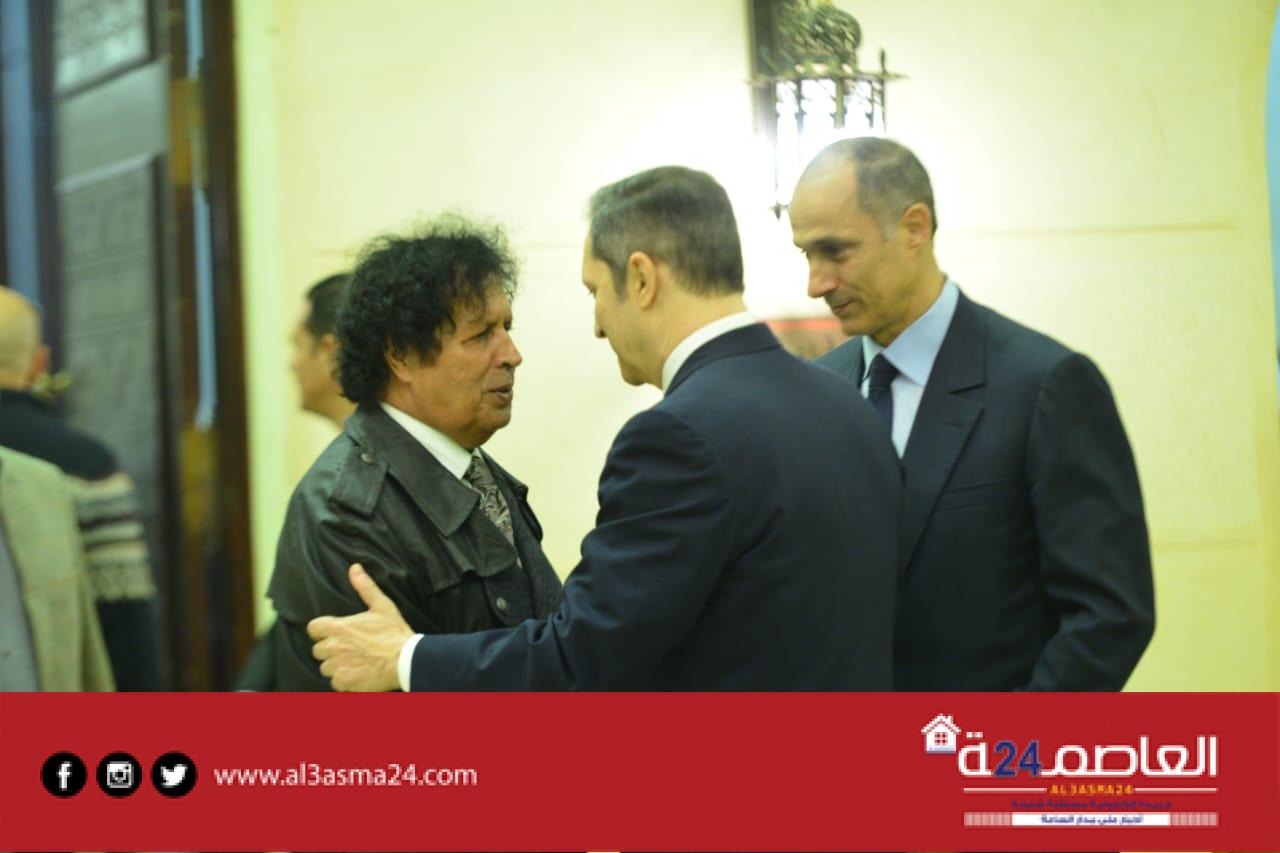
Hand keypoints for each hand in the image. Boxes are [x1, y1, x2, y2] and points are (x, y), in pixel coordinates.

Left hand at [307, 563, 412, 690]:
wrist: (406, 660)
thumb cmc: (394, 633)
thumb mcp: (382, 606)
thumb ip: (365, 587)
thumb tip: (354, 568)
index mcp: (338, 628)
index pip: (313, 628)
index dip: (322, 630)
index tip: (333, 632)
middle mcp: (333, 648)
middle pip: (318, 650)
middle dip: (331, 649)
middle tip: (350, 649)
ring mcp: (337, 667)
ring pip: (326, 668)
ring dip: (337, 666)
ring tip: (356, 662)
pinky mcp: (344, 683)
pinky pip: (336, 683)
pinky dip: (345, 681)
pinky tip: (359, 674)